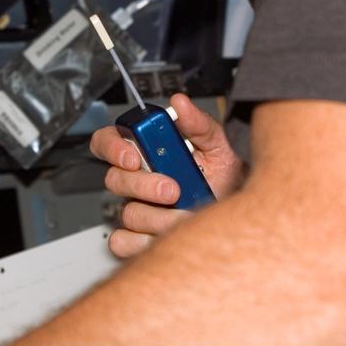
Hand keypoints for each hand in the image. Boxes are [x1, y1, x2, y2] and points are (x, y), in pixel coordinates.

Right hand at [89, 93, 245, 257]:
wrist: (236, 212)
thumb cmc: (225, 177)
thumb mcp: (218, 145)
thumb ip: (198, 124)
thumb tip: (180, 103)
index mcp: (147, 150)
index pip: (109, 140)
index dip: (113, 146)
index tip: (133, 157)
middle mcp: (137, 178)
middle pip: (114, 179)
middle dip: (145, 185)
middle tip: (173, 189)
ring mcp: (137, 208)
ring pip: (126, 213)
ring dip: (158, 217)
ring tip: (186, 215)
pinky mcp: (137, 237)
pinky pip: (123, 241)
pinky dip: (144, 241)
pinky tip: (168, 235)